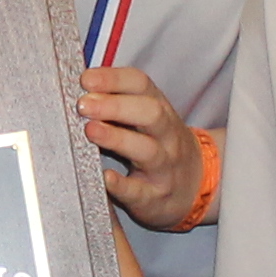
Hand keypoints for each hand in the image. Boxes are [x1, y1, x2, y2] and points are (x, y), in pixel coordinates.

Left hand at [79, 70, 205, 231]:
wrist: (196, 185)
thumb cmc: (159, 145)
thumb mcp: (147, 119)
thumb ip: (117, 103)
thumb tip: (79, 91)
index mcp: (160, 109)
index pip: (141, 85)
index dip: (113, 79)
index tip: (86, 79)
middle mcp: (166, 135)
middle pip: (150, 113)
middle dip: (115, 106)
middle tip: (83, 105)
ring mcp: (163, 167)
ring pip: (147, 150)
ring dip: (117, 138)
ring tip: (90, 131)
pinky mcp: (155, 197)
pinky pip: (139, 191)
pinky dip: (121, 185)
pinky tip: (105, 177)